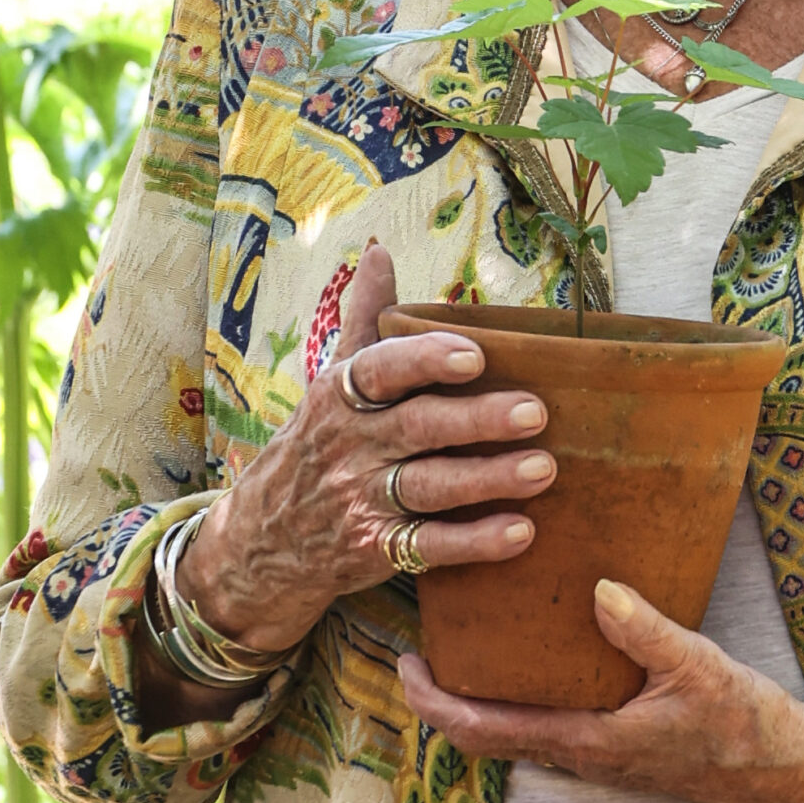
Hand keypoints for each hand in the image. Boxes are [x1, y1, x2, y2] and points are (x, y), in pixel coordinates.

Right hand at [177, 241, 553, 653]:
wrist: (260, 541)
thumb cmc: (315, 445)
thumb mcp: (330, 381)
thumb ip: (364, 320)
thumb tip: (379, 251)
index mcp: (340, 397)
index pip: (380, 372)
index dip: (425, 361)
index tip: (473, 355)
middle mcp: (350, 447)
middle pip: (417, 429)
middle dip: (477, 419)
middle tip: (536, 411)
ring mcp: (361, 502)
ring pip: (430, 487)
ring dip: (488, 479)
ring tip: (543, 468)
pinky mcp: (376, 551)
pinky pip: (429, 546)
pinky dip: (474, 542)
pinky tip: (520, 531)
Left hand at [396, 576, 803, 802]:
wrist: (788, 768)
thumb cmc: (745, 725)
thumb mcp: (699, 668)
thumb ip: (647, 630)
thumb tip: (598, 590)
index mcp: (587, 744)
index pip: (483, 731)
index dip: (435, 702)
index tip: (405, 664)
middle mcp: (580, 755)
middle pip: (485, 735)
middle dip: (444, 696)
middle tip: (422, 642)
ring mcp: (596, 753)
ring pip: (514, 730)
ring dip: (480, 696)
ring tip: (467, 637)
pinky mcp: (615, 743)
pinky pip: (547, 721)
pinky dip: (520, 693)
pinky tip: (533, 649)